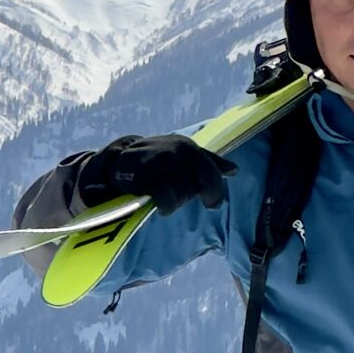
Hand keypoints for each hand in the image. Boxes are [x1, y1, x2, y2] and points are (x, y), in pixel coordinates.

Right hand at [74, 134, 235, 215]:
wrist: (119, 161)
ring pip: (181, 195)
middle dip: (186, 196)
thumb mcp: (183, 156)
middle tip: (174, 193)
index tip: (211, 204)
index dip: (214, 192)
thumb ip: (209, 162)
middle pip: (195, 188)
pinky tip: (159, 205)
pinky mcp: (145, 175)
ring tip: (163, 196)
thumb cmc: (157, 161)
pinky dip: (165, 206)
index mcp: (188, 146)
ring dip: (174, 202)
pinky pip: (166, 200)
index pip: (212, 172)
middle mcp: (176, 150)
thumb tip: (235, 170)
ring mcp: (160, 161)